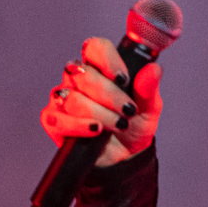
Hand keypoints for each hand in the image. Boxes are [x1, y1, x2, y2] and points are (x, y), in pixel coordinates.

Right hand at [39, 35, 162, 167]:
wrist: (124, 158)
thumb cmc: (133, 127)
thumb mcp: (148, 110)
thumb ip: (148, 89)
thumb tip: (153, 69)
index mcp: (100, 69)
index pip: (95, 48)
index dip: (107, 60)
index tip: (123, 78)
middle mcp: (77, 80)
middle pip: (83, 74)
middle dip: (110, 95)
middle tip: (128, 110)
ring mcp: (63, 99)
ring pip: (73, 98)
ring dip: (100, 113)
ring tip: (118, 125)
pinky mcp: (54, 121)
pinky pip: (58, 119)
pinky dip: (79, 126)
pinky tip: (96, 130)